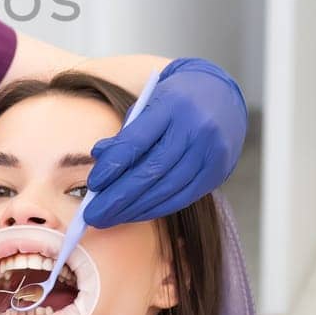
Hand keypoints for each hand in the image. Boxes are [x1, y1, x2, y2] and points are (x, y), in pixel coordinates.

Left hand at [84, 57, 247, 226]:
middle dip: (119, 197)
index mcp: (171, 106)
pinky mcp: (218, 171)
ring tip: (110, 218)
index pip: (137, 141)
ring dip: (136, 209)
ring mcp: (210, 152)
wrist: (222, 96)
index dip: (113, 166)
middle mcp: (194, 129)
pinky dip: (157, 209)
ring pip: (168, 188)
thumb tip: (99, 157)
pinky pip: (184, 197)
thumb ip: (126, 133)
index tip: (93, 185)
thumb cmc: (175, 102)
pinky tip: (136, 214)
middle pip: (152, 171)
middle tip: (93, 215)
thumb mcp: (148, 105)